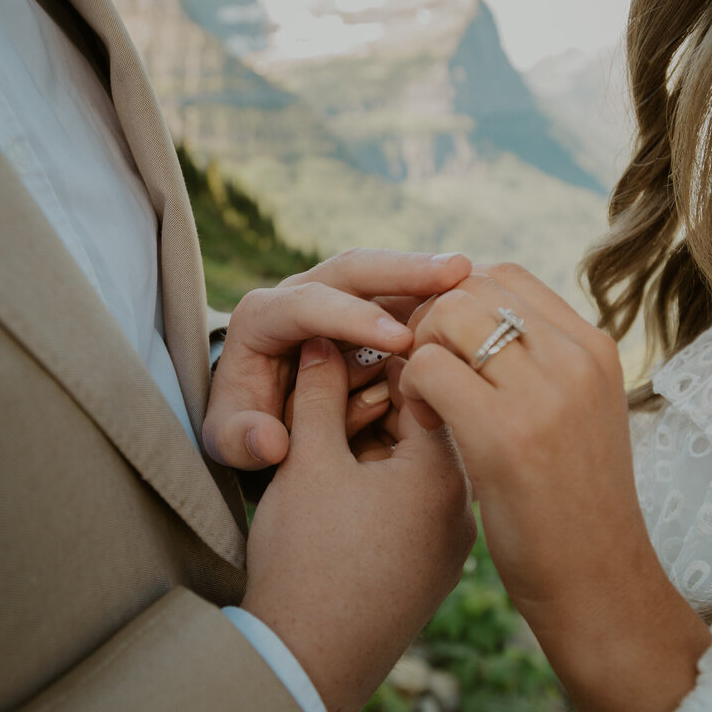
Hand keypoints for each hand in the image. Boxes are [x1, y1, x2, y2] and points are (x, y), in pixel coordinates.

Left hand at [204, 249, 471, 469]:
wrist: (257, 412)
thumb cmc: (245, 426)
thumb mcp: (230, 441)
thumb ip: (241, 441)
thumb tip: (273, 442)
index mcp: (263, 317)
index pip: (307, 305)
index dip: (352, 319)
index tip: (400, 341)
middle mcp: (303, 293)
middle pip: (353, 269)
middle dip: (405, 269)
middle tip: (456, 272)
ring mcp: (340, 297)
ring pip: (389, 278)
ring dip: (433, 279)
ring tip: (481, 281)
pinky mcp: (369, 308)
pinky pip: (407, 297)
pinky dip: (439, 300)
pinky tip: (477, 304)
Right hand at [241, 338, 475, 711]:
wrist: (311, 664)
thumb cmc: (308, 561)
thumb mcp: (308, 460)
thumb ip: (319, 391)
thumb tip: (323, 340)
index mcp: (444, 469)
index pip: (436, 381)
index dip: (387, 353)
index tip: (352, 342)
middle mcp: (462, 502)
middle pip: (434, 419)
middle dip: (385, 393)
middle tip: (341, 376)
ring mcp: (453, 538)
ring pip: (424, 461)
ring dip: (385, 436)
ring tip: (335, 428)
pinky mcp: (438, 565)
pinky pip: (422, 499)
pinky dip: (390, 477)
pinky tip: (349, 476)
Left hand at [400, 264, 711, 711]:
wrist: (598, 584)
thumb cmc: (573, 508)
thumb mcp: (577, 418)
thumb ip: (540, 367)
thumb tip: (477, 326)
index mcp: (592, 349)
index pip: (504, 277)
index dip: (454, 299)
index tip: (437, 344)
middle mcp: (574, 358)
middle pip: (470, 286)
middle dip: (426, 320)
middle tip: (414, 368)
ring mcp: (544, 392)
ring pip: (446, 317)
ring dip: (414, 350)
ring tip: (416, 396)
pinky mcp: (504, 432)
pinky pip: (428, 367)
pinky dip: (408, 387)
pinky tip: (418, 423)